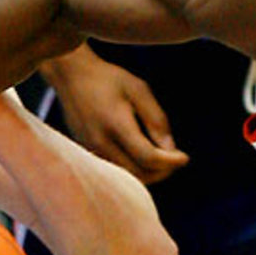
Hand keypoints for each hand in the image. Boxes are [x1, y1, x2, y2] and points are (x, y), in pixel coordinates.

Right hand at [43, 48, 188, 183]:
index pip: (148, 157)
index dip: (170, 162)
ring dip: (149, 174)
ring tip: (163, 160)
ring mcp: (91, 150)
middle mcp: (100, 142)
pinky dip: (134, 170)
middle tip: (176, 160)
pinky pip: (115, 171)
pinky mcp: (86, 152)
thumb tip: (170, 149)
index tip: (184, 157)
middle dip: (162, 171)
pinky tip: (143, 158)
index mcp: (116, 124)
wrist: (71, 77)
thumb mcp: (139, 90)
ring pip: (126, 177)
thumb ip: (156, 119)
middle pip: (139, 173)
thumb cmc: (109, 80)